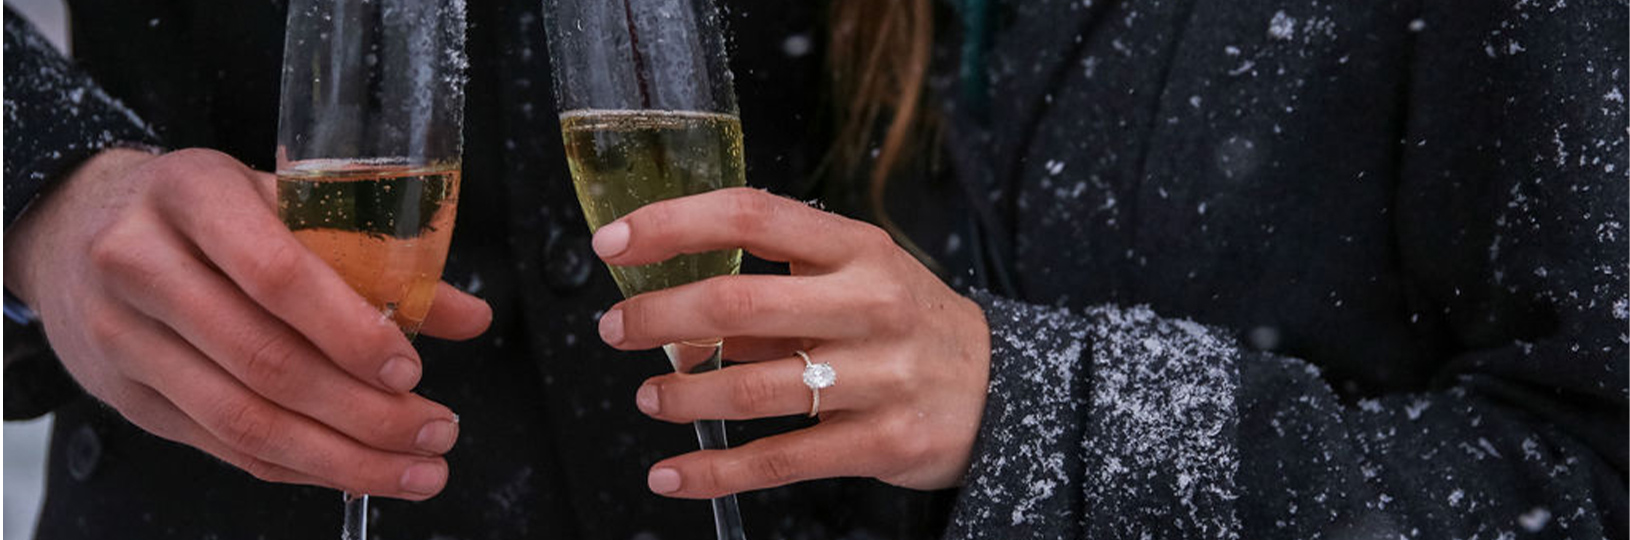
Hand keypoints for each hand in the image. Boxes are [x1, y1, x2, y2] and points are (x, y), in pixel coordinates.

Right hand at [3, 148, 491, 499]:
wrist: (81, 229)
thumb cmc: (208, 211)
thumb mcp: (284, 201)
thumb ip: (377, 255)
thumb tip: (470, 316)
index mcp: (194, 195)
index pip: (276, 275)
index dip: (349, 333)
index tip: (411, 372)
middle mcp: (142, 264)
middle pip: (264, 361)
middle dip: (364, 413)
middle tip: (436, 434)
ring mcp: (125, 336)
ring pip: (241, 419)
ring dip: (341, 458)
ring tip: (415, 470)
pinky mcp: (126, 396)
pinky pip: (222, 445)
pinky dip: (298, 467)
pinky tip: (354, 471)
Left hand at [592, 187, 990, 497]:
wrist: (1003, 390)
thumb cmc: (908, 324)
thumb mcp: (859, 278)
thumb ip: (779, 286)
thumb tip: (679, 314)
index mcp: (858, 248)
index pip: (751, 216)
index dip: (672, 225)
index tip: (613, 243)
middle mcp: (871, 303)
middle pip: (740, 301)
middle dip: (659, 317)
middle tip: (617, 330)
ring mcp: (881, 375)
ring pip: (753, 386)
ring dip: (683, 395)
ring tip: (652, 397)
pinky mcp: (883, 441)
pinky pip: (780, 459)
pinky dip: (714, 471)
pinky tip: (672, 474)